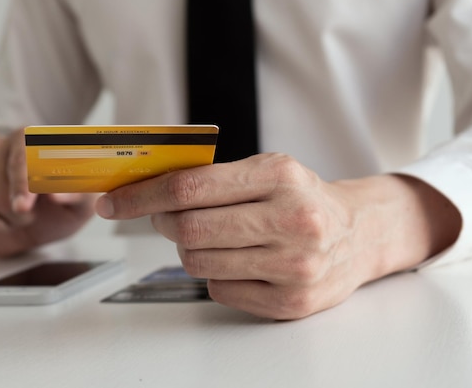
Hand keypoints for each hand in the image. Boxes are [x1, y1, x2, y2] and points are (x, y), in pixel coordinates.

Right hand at [0, 128, 95, 255]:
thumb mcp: (81, 201)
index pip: (20, 159)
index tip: (23, 208)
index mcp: (28, 139)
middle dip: (17, 215)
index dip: (21, 186)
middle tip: (29, 216)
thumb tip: (56, 193)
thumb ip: (74, 194)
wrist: (37, 218)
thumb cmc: (60, 203)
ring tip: (10, 219)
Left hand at [95, 153, 460, 319]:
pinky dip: (215, 274)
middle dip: (162, 223)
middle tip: (162, 217)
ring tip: (210, 237)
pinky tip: (238, 261)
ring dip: (189, 249)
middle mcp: (291, 221)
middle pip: (189, 229)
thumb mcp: (269, 170)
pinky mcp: (290, 302)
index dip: (142, 195)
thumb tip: (148, 189)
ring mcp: (293, 266)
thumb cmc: (303, 199)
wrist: (357, 235)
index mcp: (280, 177)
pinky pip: (219, 290)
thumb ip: (215, 177)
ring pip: (199, 263)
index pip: (190, 186)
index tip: (114, 202)